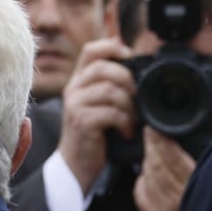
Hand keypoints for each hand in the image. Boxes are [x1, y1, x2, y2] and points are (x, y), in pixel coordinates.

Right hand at [57, 38, 135, 193]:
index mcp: (79, 80)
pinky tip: (126, 131)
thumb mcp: (99, 103)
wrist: (77, 163)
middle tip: (138, 96)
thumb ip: (110, 83)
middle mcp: (73, 88)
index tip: (131, 57)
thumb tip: (132, 59)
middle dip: (127, 79)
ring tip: (132, 118)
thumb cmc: (94, 132)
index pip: (91, 50)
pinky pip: (110, 112)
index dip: (112, 47)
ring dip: (128, 104)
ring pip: (109, 90)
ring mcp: (75, 104)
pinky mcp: (81, 122)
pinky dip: (124, 121)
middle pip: (102, 67)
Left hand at [133, 128, 195, 210]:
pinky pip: (141, 191)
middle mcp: (174, 200)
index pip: (169, 155)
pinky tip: (150, 172)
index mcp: (194, 187)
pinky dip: (144, 178)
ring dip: (149, 160)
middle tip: (153, 132)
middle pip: (156, 162)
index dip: (160, 138)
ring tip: (154, 150)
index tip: (157, 126)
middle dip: (153, 145)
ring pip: (147, 175)